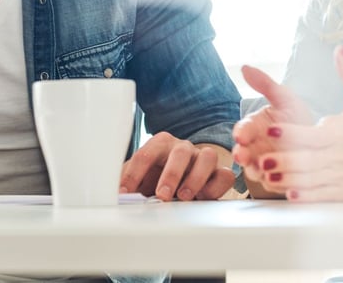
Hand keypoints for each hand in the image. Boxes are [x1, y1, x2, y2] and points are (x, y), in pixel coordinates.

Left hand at [119, 132, 234, 200]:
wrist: (179, 183)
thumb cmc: (155, 179)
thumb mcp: (139, 180)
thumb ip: (130, 186)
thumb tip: (117, 197)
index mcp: (160, 144)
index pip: (145, 154)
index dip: (133, 174)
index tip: (125, 192)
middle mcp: (183, 148)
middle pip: (180, 152)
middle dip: (171, 174)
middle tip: (162, 195)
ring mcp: (202, 158)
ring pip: (207, 157)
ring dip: (195, 178)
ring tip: (185, 197)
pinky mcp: (219, 173)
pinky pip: (225, 175)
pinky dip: (216, 186)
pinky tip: (204, 198)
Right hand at [231, 65, 315, 183]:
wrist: (320, 142)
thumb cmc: (299, 118)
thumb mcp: (285, 99)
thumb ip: (265, 84)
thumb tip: (244, 66)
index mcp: (254, 128)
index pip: (243, 129)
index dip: (242, 132)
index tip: (241, 134)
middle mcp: (255, 147)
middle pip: (243, 152)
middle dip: (241, 153)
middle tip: (242, 154)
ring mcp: (264, 165)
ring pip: (255, 170)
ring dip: (255, 170)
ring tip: (260, 170)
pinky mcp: (277, 181)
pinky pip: (273, 184)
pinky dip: (275, 183)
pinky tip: (281, 180)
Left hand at [257, 46, 342, 201]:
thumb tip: (340, 50)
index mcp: (339, 133)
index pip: (309, 133)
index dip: (289, 132)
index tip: (272, 128)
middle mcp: (337, 155)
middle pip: (304, 159)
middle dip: (282, 159)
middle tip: (261, 158)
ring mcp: (340, 176)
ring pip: (308, 180)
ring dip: (286, 178)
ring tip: (267, 176)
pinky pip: (321, 196)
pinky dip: (305, 196)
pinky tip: (290, 195)